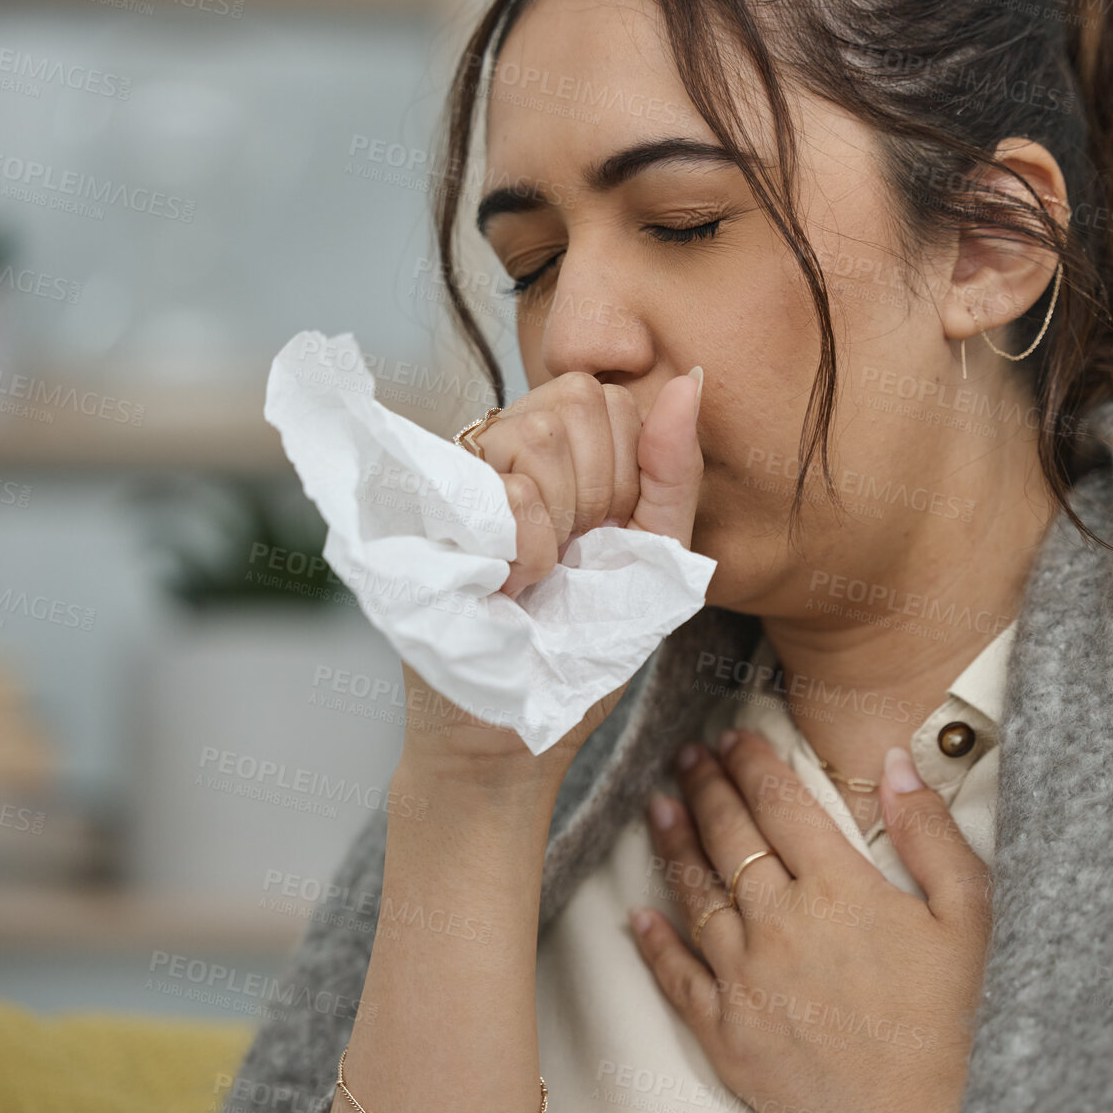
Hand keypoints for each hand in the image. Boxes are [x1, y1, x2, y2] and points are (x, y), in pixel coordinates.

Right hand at [399, 368, 705, 781]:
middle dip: (599, 489)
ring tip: (537, 572)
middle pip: (577, 399)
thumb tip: (689, 380)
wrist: (509, 732)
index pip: (607, 393)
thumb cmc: (580, 649)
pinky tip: (510, 586)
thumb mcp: (653, 556)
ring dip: (561, 521)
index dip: (626, 468)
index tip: (606, 534)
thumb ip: (673, 471)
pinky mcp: (423, 508)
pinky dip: (529, 548)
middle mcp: (496, 446)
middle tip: (571, 555)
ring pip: (537, 435)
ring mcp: (454, 472)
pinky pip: (506, 488)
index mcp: (555, 452)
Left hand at [629, 732, 991, 1112]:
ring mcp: (745, 978)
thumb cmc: (950, 1025)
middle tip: (689, 756)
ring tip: (659, 806)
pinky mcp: (724, 1031)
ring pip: (694, 893)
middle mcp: (780, 923)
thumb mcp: (968, 919)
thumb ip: (931, 835)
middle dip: (706, 786)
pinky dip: (652, 941)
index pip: (782, 803)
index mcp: (839, 889)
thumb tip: (896, 763)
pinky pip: (675, 975)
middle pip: (729, 835)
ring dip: (674, 842)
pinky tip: (637, 914)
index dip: (753, 762)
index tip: (734, 736)